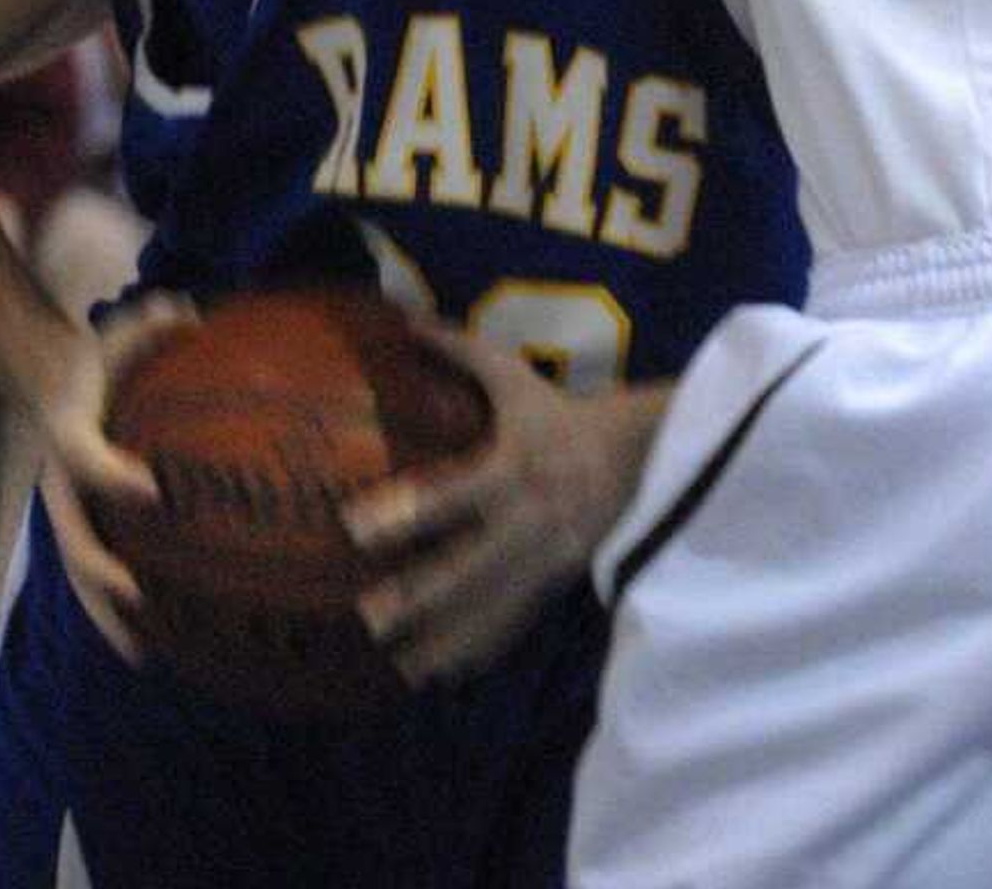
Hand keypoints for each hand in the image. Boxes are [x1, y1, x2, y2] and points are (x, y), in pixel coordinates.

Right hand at [36, 291, 197, 663]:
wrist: (46, 381)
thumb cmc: (97, 359)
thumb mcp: (121, 332)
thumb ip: (154, 321)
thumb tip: (190, 313)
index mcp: (68, 434)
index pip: (84, 456)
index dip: (112, 474)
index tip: (152, 490)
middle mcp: (60, 484)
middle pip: (71, 540)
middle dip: (102, 574)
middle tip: (139, 596)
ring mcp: (67, 513)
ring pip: (78, 574)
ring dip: (105, 615)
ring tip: (143, 654)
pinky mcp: (80, 528)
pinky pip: (93, 575)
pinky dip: (115, 611)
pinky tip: (154, 643)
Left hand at [340, 326, 664, 682]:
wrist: (639, 460)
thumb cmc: (561, 414)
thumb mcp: (515, 377)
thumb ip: (459, 349)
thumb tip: (401, 317)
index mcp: (511, 469)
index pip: (450, 495)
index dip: (404, 512)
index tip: (353, 529)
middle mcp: (525, 522)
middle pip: (466, 568)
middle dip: (418, 597)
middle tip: (366, 616)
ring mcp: (541, 563)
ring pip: (487, 611)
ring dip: (442, 640)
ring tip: (396, 665)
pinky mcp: (552, 588)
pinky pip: (511, 628)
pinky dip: (477, 653)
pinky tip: (441, 674)